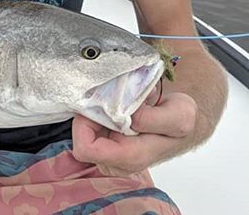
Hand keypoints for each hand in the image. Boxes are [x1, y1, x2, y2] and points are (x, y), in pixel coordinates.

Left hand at [72, 92, 197, 176]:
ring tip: (119, 104)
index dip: (85, 124)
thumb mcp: (178, 114)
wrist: (181, 119)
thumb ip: (151, 118)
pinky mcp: (107, 147)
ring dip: (95, 114)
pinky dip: (97, 115)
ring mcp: (111, 156)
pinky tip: (116, 109)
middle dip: (90, 116)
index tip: (97, 105)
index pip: (85, 149)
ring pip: (83, 134)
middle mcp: (118, 162)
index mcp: (131, 157)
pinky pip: (88, 130)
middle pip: (80, 140)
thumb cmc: (180, 118)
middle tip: (110, 99)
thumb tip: (126, 117)